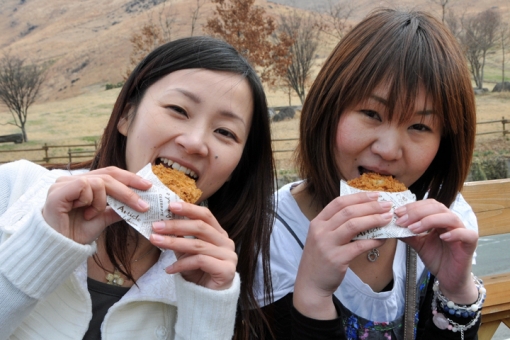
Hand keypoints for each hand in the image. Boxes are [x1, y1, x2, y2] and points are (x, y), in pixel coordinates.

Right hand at [42, 167, 151, 244]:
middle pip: (108, 176)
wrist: (58, 249)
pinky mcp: (58, 191)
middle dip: (128, 190)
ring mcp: (64, 183)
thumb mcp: (103, 219)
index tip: (148, 186)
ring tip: (94, 214)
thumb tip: (139, 204)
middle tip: (143, 204)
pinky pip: (85, 186)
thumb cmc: (76, 233)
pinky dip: (91, 200)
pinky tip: (84, 212)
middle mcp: (73, 180)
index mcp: (83, 183)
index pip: (110, 173)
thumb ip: (117, 209)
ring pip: (99, 181)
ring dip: (103, 201)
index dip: (130, 178)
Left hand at [150, 202, 236, 290]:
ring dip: (174, 243)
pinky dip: (182, 264)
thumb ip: (180, 237)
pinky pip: (200, 261)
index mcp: (219, 233)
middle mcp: (226, 242)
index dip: (189, 209)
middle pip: (201, 227)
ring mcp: (228, 255)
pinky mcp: (226, 269)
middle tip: (156, 225)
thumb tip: (162, 222)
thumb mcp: (187, 252)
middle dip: (176, 225)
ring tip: (156, 241)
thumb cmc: (199, 272)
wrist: (209, 298)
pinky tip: (169, 269)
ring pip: (198, 245)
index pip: (206, 215)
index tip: (170, 206)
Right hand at [293, 192, 391, 318]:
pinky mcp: (336, 259)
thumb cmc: (320, 260)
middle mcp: (321, 231)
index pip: (339, 202)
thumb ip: (336, 226)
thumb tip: (363, 214)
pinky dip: (373, 241)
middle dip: (371, 206)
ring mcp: (327, 244)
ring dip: (374, 219)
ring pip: (354, 225)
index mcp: (317, 222)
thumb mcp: (322, 238)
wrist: (310, 284)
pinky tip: (383, 239)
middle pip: (348, 211)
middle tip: (387, 205)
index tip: (375, 195)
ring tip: (387, 218)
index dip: (359, 197)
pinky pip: (359, 246)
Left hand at [395, 199, 478, 302]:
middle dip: (417, 212)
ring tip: (414, 229)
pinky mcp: (470, 244)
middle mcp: (451, 222)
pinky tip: (442, 236)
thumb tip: (392, 225)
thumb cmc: (436, 258)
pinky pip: (467, 234)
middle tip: (402, 221)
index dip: (413, 206)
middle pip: (437, 207)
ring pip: (450, 217)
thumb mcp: (418, 244)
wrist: (449, 278)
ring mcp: (462, 231)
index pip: (428, 204)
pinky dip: (455, 233)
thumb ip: (407, 234)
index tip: (397, 213)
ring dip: (429, 220)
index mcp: (439, 219)